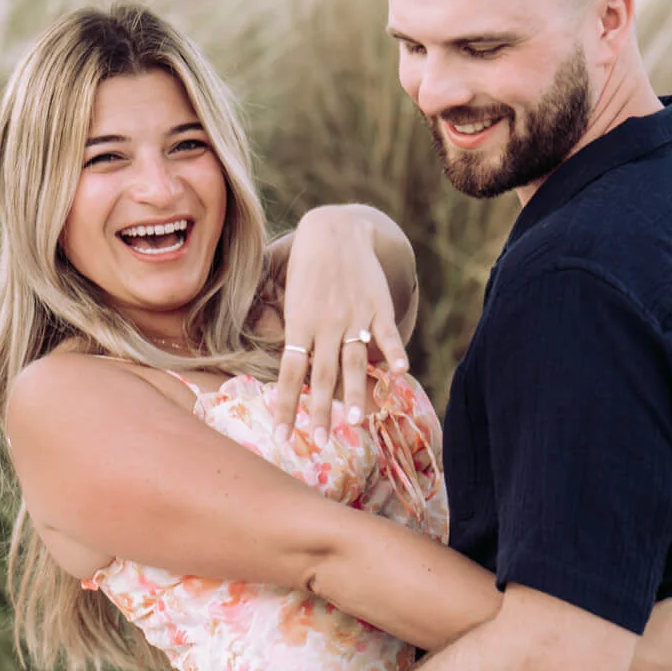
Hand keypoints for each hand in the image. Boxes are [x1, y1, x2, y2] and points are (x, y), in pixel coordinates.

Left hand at [269, 208, 408, 447]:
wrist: (336, 229)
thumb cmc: (306, 267)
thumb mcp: (286, 296)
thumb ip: (281, 329)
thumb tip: (271, 360)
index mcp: (299, 324)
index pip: (290, 373)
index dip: (287, 405)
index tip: (284, 436)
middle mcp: (325, 324)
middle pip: (322, 374)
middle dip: (321, 411)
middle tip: (323, 441)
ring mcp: (354, 315)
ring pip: (354, 359)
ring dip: (356, 391)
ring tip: (359, 419)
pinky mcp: (378, 304)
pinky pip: (386, 331)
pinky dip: (394, 350)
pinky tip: (399, 371)